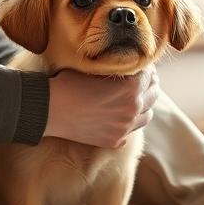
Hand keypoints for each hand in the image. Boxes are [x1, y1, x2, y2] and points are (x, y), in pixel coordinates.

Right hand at [42, 64, 158, 148]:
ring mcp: (125, 127)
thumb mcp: (96, 68)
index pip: (149, 73)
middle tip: (143, 78)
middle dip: (149, 84)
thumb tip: (128, 64)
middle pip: (153, 94)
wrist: (50, 110)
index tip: (140, 63)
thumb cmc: (69, 83)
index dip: (145, 66)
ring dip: (145, 105)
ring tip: (136, 98)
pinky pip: (132, 131)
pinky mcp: (116, 141)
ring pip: (148, 115)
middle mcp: (132, 108)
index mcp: (131, 87)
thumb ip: (116, 68)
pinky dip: (130, 122)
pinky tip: (121, 116)